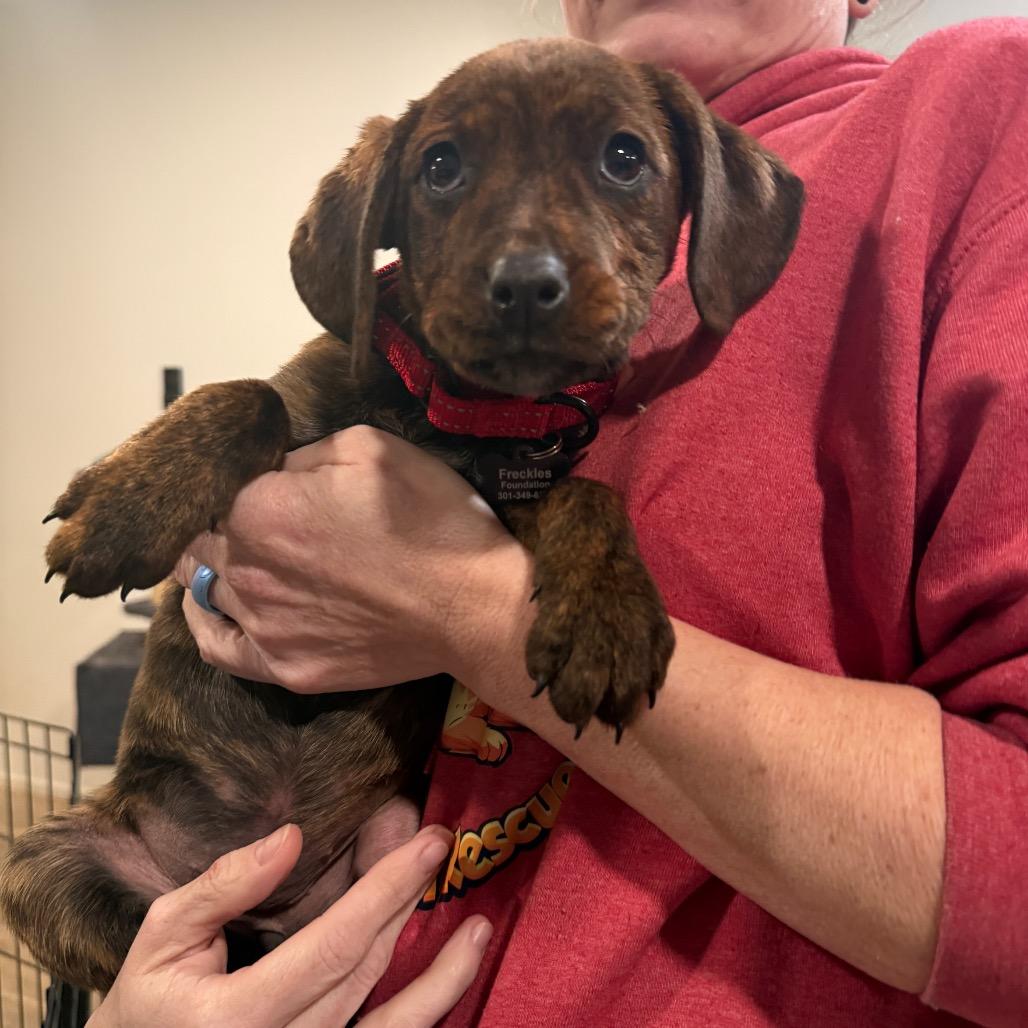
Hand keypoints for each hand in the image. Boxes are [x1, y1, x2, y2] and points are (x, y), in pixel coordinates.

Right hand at [88, 823, 489, 1027]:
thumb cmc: (144, 1009)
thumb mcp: (160, 941)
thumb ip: (221, 888)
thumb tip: (291, 839)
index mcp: (240, 1018)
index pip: (336, 943)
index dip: (387, 890)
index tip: (428, 842)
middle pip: (366, 970)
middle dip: (409, 903)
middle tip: (443, 846)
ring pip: (390, 1025)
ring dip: (442, 977)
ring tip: (480, 929)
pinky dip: (422, 1018)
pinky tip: (451, 984)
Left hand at [172, 426, 533, 691]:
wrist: (475, 605)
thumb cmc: (430, 517)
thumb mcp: (369, 447)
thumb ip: (301, 452)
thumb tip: (270, 467)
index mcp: (258, 507)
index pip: (211, 486)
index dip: (233, 477)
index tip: (261, 475)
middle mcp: (245, 569)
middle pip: (199, 539)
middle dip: (219, 519)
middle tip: (261, 514)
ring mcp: (262, 626)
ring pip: (204, 588)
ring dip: (216, 564)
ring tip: (248, 553)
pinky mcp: (285, 668)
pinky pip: (218, 647)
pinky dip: (205, 622)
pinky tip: (212, 606)